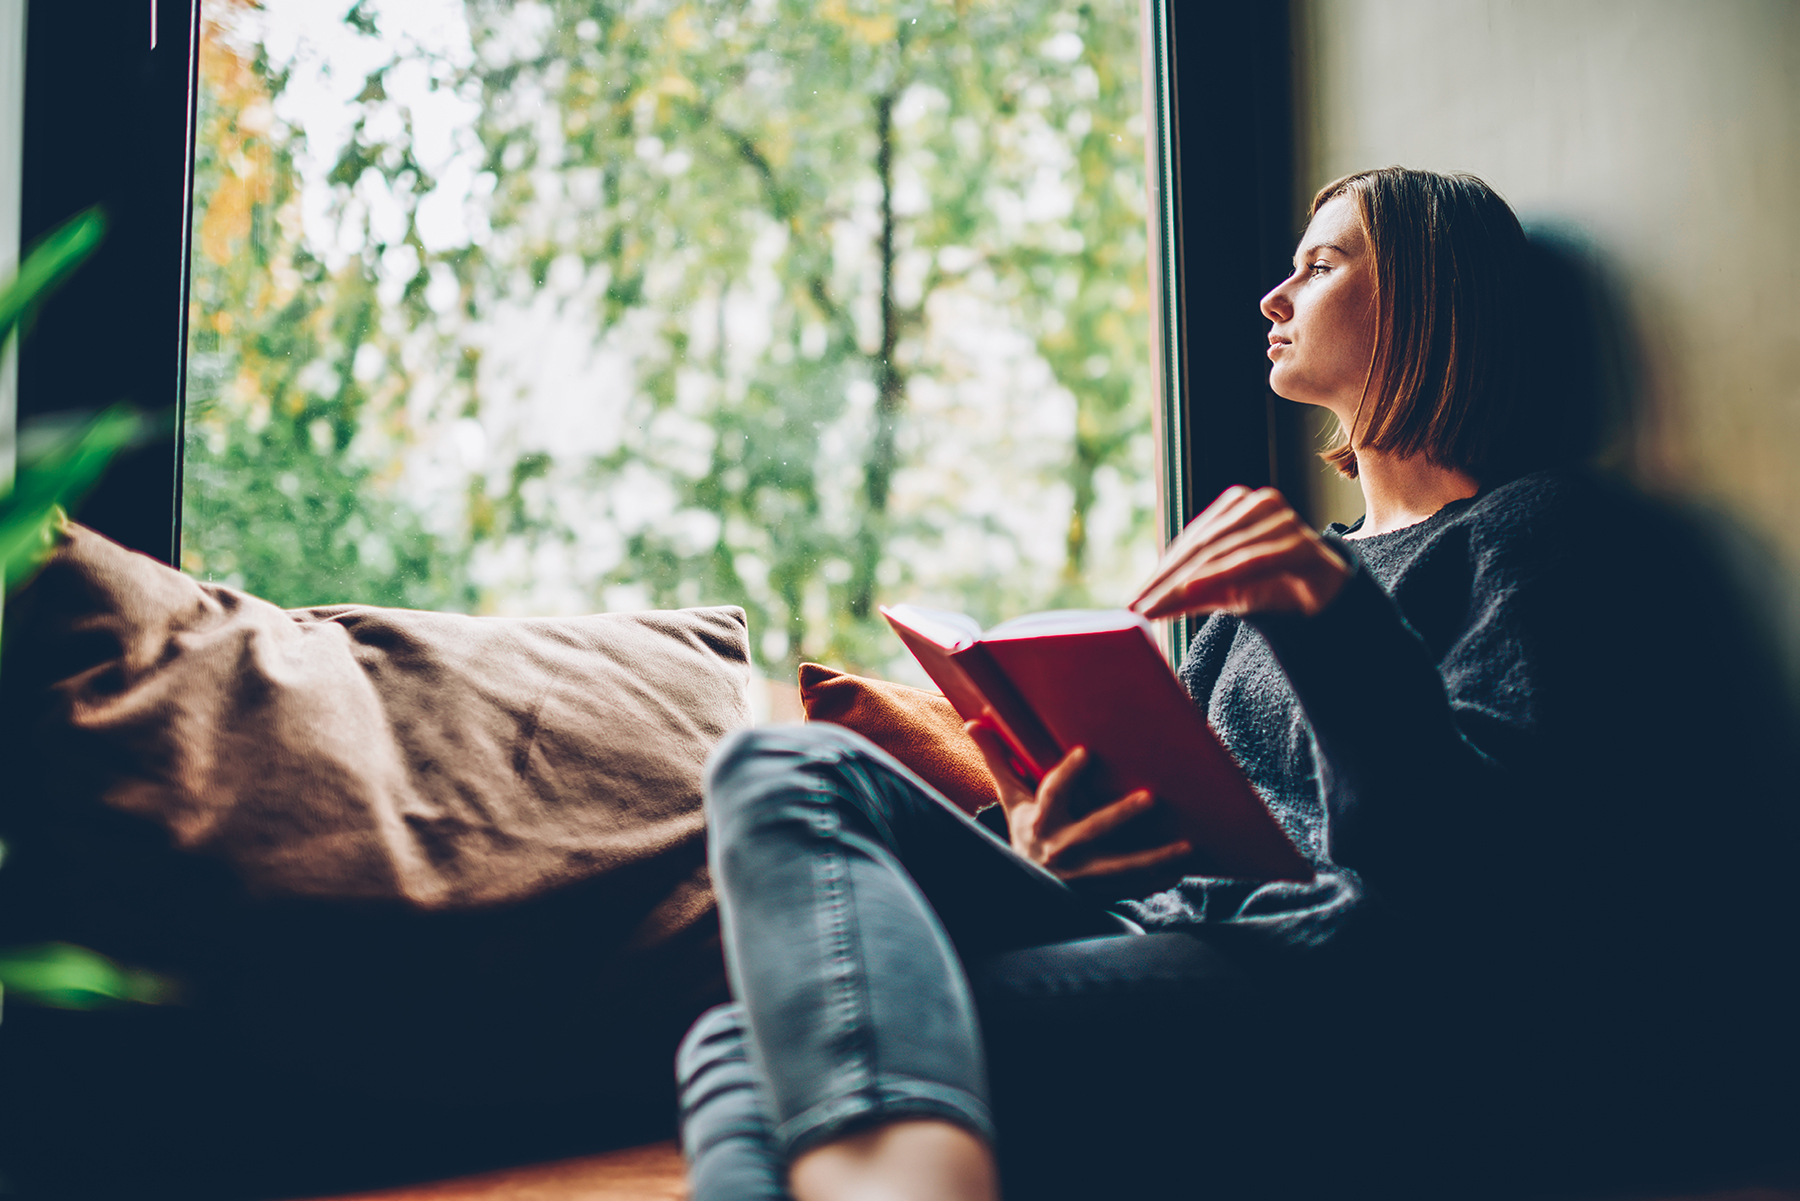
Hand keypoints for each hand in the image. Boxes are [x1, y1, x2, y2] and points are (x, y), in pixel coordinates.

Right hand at [965, 719, 1191, 881]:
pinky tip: (1180, 872)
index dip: (1067, 773)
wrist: (1027, 887)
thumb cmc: (1027, 834)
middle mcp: (1060, 849)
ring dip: (1155, 857)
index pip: (1052, 793)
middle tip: (1151, 798)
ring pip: (1122, 867)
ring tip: (1186, 847)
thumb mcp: (1012, 801)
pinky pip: (1132, 888)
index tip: (1086, 751)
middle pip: (1093, 831)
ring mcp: (1082, 875)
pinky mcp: (1099, 892)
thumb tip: (973, 721)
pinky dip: (1156, 881)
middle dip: (1121, 816)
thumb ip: (999, 760)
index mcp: (1040, 822)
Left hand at [1130, 486, 1348, 619]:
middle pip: (1201, 547)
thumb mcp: (1223, 591)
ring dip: (1185, 584)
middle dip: (1166, 582)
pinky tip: (1191, 590)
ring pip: (1221, 553)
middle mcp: (1258, 503)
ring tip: (1158, 607)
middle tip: (1139, 609)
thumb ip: (1188, 593)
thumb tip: (1144, 607)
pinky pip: (1251, 560)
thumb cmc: (1271, 586)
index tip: (1134, 602)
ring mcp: (1281, 519)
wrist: (1325, 597)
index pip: (1191, 542)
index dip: (1160, 573)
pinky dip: (1219, 576)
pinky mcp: (1299, 542)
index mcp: (1236, 505)